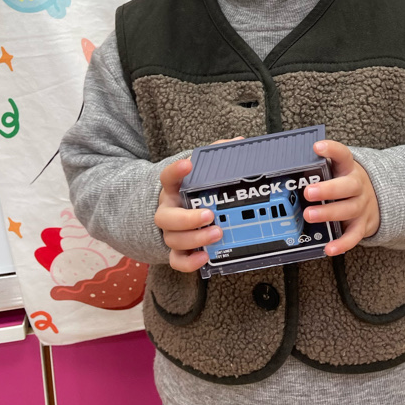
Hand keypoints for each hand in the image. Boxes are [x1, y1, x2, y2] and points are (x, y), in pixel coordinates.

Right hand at [154, 141, 240, 271]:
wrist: (175, 214)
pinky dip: (189, 262)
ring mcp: (170, 232)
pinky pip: (176, 260)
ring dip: (194, 238)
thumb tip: (239, 142)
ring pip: (173, 239)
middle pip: (166, 218)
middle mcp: (168, 211)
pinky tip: (204, 258)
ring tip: (217, 233)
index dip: (175, 171)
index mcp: (173, 190)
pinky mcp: (176, 250)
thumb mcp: (202, 174)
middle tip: (209, 214)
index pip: (167, 177)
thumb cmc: (193, 193)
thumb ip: (216, 158)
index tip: (189, 163)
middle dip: (187, 218)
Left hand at [303, 139, 379, 255]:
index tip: (317, 146)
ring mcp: (362, 206)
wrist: (380, 199)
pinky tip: (329, 248)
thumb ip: (321, 169)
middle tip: (309, 192)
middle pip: (347, 186)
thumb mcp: (340, 171)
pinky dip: (342, 243)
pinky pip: (353, 236)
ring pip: (348, 210)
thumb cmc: (348, 184)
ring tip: (309, 215)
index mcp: (350, 169)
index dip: (332, 150)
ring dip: (328, 213)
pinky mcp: (362, 225)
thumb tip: (289, 167)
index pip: (343, 155)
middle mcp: (358, 186)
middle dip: (327, 189)